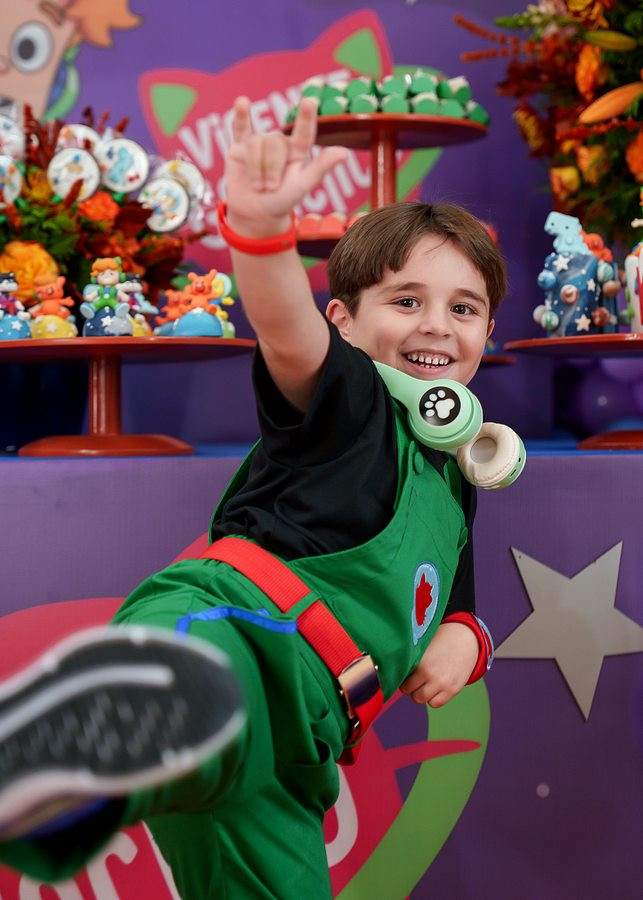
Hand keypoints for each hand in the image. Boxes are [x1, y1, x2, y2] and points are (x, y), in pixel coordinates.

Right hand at [225, 95, 346, 235]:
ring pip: (256, 144)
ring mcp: (260, 142)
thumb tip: (344, 153)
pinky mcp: (240, 146)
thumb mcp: (302, 186)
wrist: (256, 213)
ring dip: (256, 170)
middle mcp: (280, 142)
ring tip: (258, 186)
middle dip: (271, 169)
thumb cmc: (283, 200)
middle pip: (274, 144)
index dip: (306, 117)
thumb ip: (320, 168)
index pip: (304, 132)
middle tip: (271, 188)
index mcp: (298, 150)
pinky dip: (240, 116)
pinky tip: (242, 102)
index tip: (310, 101)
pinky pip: (240, 127)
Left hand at [400, 622, 478, 707]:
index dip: (401, 677)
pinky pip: (435, 704)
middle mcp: (430, 674)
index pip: (401, 679)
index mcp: (421, 662)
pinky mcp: (452, 690)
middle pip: (408, 691)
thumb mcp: (423, 646)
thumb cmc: (439, 642)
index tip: (404, 673)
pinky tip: (434, 688)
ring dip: (419, 693)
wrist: (464, 640)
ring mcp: (442, 683)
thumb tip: (391, 670)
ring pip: (420, 699)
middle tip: (414, 679)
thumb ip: (410, 658)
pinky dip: (432, 698)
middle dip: (409, 686)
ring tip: (424, 683)